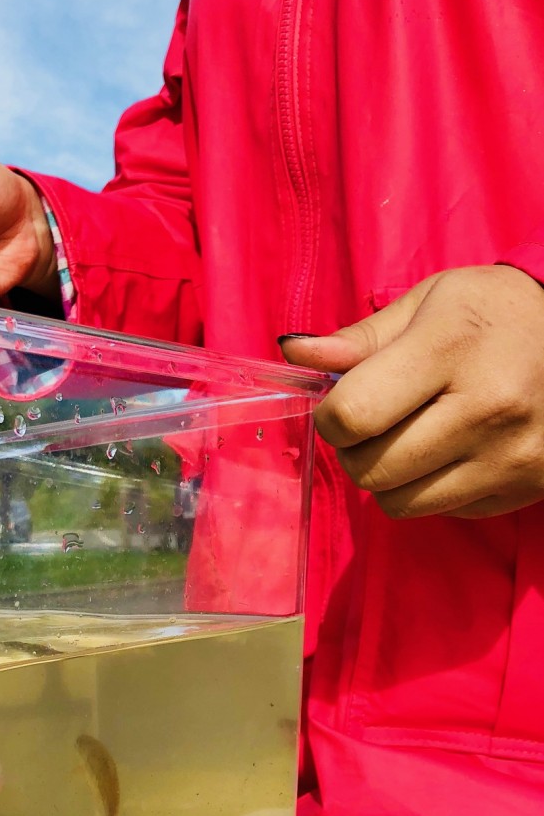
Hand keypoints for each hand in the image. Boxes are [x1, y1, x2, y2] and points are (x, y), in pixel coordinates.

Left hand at [279, 265, 543, 518]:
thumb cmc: (495, 313)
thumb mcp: (428, 303)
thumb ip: (359, 338)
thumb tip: (294, 354)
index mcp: (451, 349)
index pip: (352, 416)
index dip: (330, 416)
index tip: (342, 401)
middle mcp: (486, 408)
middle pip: (370, 470)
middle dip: (355, 451)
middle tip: (374, 422)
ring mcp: (510, 456)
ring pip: (399, 504)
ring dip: (388, 479)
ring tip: (410, 438)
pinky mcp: (524, 487)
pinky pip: (442, 512)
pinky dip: (431, 489)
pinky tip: (452, 451)